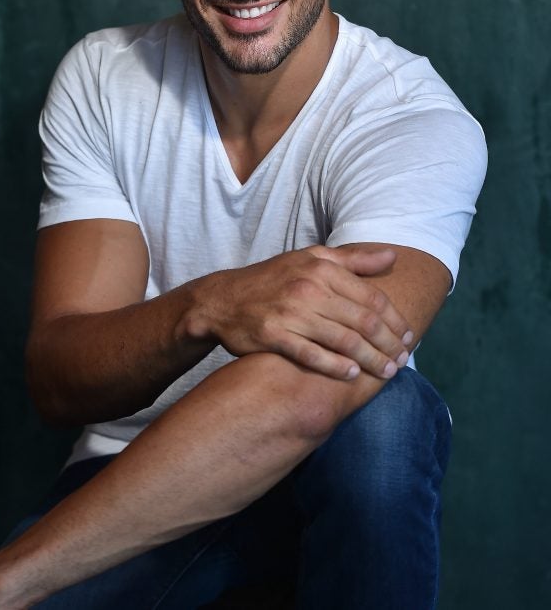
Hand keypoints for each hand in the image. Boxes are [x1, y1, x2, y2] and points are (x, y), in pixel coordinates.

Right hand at [184, 245, 412, 379]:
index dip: (395, 320)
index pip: (371, 297)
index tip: (408, 336)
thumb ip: (352, 260)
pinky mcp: (274, 336)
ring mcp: (290, 313)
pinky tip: (352, 375)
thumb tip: (393, 255)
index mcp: (322, 268)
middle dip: (389, 344)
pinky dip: (336, 367)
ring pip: (344, 340)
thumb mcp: (310, 259)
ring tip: (387, 372)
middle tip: (403, 361)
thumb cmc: (273, 279)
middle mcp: (308, 288)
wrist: (223, 299)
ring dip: (371, 359)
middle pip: (363, 321)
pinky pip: (312, 355)